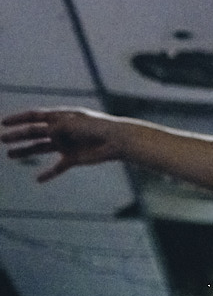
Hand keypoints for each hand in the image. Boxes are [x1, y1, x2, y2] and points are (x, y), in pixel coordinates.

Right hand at [1, 108, 126, 181]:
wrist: (117, 141)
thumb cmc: (96, 128)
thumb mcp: (71, 124)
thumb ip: (54, 128)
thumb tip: (44, 133)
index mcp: (61, 117)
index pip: (35, 116)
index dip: (19, 119)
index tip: (3, 123)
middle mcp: (61, 130)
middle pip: (35, 133)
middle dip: (18, 136)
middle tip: (2, 140)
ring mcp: (67, 144)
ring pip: (41, 148)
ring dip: (26, 151)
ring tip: (10, 155)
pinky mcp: (74, 158)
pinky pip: (58, 167)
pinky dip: (49, 173)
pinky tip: (38, 180)